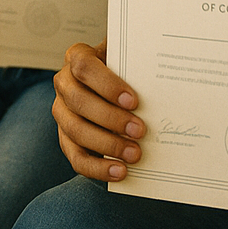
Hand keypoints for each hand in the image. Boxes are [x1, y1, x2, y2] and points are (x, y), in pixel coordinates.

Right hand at [51, 40, 144, 180]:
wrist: (116, 87)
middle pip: (78, 100)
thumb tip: (164, 76)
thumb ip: (139, 63)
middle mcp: (64, 83)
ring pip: (75, 130)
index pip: (84, 67)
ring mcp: (62, 112)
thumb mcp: (130, 59)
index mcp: (78, 57)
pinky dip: (97, 168)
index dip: (107, 85)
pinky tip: (120, 171)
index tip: (133, 101)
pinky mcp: (66, 139)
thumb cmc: (126, 71)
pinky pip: (76, 157)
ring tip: (135, 154)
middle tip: (140, 130)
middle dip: (110, 118)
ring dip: (106, 144)